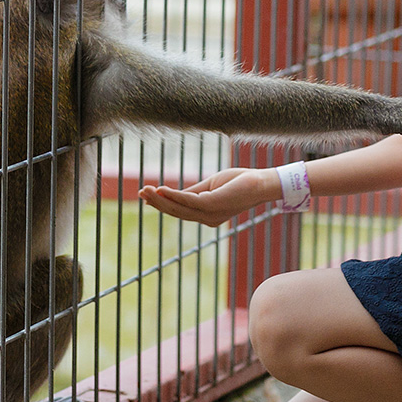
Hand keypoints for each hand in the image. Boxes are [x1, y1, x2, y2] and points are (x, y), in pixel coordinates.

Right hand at [138, 167, 278, 226]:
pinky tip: (161, 189)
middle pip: (176, 212)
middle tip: (140, 192)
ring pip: (179, 208)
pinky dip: (173, 195)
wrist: (261, 183)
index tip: (145, 196)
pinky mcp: (213, 205)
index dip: (161, 204)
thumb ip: (193, 191)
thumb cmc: (239, 182)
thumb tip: (172, 191)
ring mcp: (210, 214)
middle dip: (157, 203)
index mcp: (207, 215)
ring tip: (144, 190)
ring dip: (160, 199)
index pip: (180, 211)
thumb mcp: (210, 186)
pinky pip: (187, 200)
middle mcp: (207, 219)